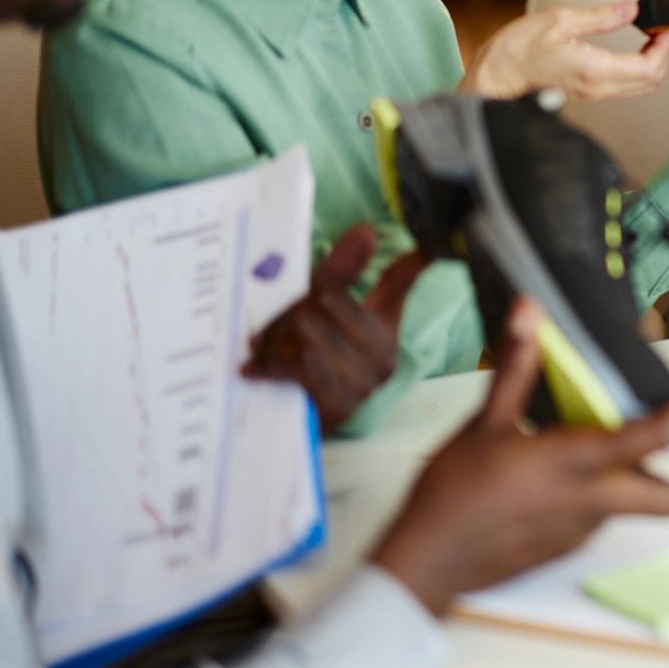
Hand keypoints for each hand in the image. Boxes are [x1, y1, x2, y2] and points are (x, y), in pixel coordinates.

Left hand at [242, 225, 428, 431]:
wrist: (289, 435)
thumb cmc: (306, 369)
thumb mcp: (320, 320)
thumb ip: (340, 274)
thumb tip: (365, 231)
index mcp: (385, 327)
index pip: (397, 282)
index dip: (414, 260)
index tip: (415, 236)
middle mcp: (384, 354)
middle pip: (326, 298)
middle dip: (287, 307)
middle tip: (263, 324)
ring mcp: (365, 382)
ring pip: (309, 331)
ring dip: (272, 340)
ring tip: (259, 350)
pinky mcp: (340, 404)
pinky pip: (300, 364)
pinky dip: (268, 364)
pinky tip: (253, 368)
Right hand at [371, 298, 668, 615]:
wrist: (426, 559)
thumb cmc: (453, 490)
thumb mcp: (484, 422)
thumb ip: (515, 367)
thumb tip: (528, 312)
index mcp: (574, 462)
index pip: (650, 441)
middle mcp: (589, 501)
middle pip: (668, 501)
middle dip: (667, 475)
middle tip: (639, 443)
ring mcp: (579, 531)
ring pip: (629, 508)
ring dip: (623, 484)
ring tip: (581, 455)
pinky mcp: (562, 549)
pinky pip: (595, 521)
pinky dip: (588, 501)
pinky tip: (548, 484)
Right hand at [462, 1, 668, 101]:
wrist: (494, 80)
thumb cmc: (516, 52)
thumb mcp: (559, 21)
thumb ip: (601, 16)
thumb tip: (631, 8)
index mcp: (596, 70)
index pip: (650, 68)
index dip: (667, 48)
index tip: (668, 26)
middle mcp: (599, 88)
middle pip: (652, 81)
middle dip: (666, 56)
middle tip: (666, 29)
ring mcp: (595, 94)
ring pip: (641, 87)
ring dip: (655, 63)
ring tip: (654, 36)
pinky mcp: (588, 93)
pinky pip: (625, 86)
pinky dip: (639, 69)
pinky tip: (635, 48)